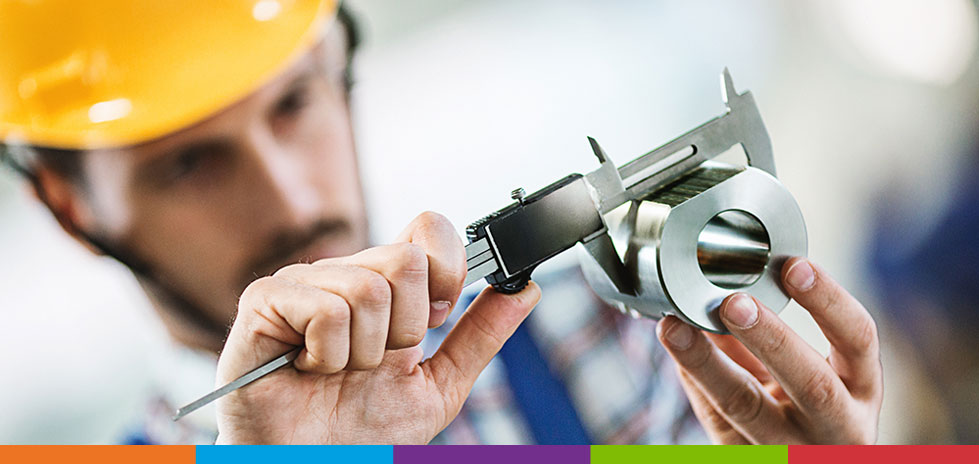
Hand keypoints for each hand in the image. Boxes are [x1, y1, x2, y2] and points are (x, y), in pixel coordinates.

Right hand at [214, 212, 541, 443]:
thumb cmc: (360, 433)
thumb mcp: (437, 385)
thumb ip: (479, 336)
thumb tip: (525, 289)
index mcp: (384, 285)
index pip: (428, 229)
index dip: (447, 269)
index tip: (437, 318)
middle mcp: (344, 273)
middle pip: (407, 260)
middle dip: (405, 329)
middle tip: (376, 362)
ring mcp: (302, 283)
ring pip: (369, 289)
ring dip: (364, 353)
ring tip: (338, 372)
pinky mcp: (264, 300)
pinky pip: (327, 308)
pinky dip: (328, 355)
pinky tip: (308, 369)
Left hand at [656, 257, 881, 443]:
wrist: (808, 458)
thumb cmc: (807, 410)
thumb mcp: (810, 372)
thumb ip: (771, 334)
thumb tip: (725, 280)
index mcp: (861, 389)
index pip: (858, 339)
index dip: (828, 301)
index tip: (793, 265)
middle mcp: (837, 426)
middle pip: (812, 385)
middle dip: (771, 339)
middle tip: (734, 302)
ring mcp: (791, 451)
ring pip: (746, 410)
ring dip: (707, 364)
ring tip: (676, 327)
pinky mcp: (746, 459)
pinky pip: (712, 417)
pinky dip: (689, 378)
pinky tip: (671, 345)